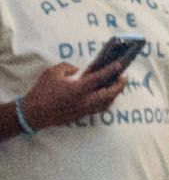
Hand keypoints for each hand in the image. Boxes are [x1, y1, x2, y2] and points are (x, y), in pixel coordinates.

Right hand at [15, 48, 131, 134]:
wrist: (34, 113)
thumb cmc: (41, 91)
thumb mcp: (52, 73)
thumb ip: (67, 67)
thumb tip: (78, 70)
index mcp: (78, 89)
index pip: (100, 77)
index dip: (112, 70)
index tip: (121, 64)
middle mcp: (85, 101)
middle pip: (110, 94)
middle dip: (120, 85)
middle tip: (123, 77)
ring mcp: (84, 109)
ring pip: (107, 103)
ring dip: (114, 94)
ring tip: (116, 85)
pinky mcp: (82, 115)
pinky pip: (100, 108)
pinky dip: (106, 101)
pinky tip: (105, 95)